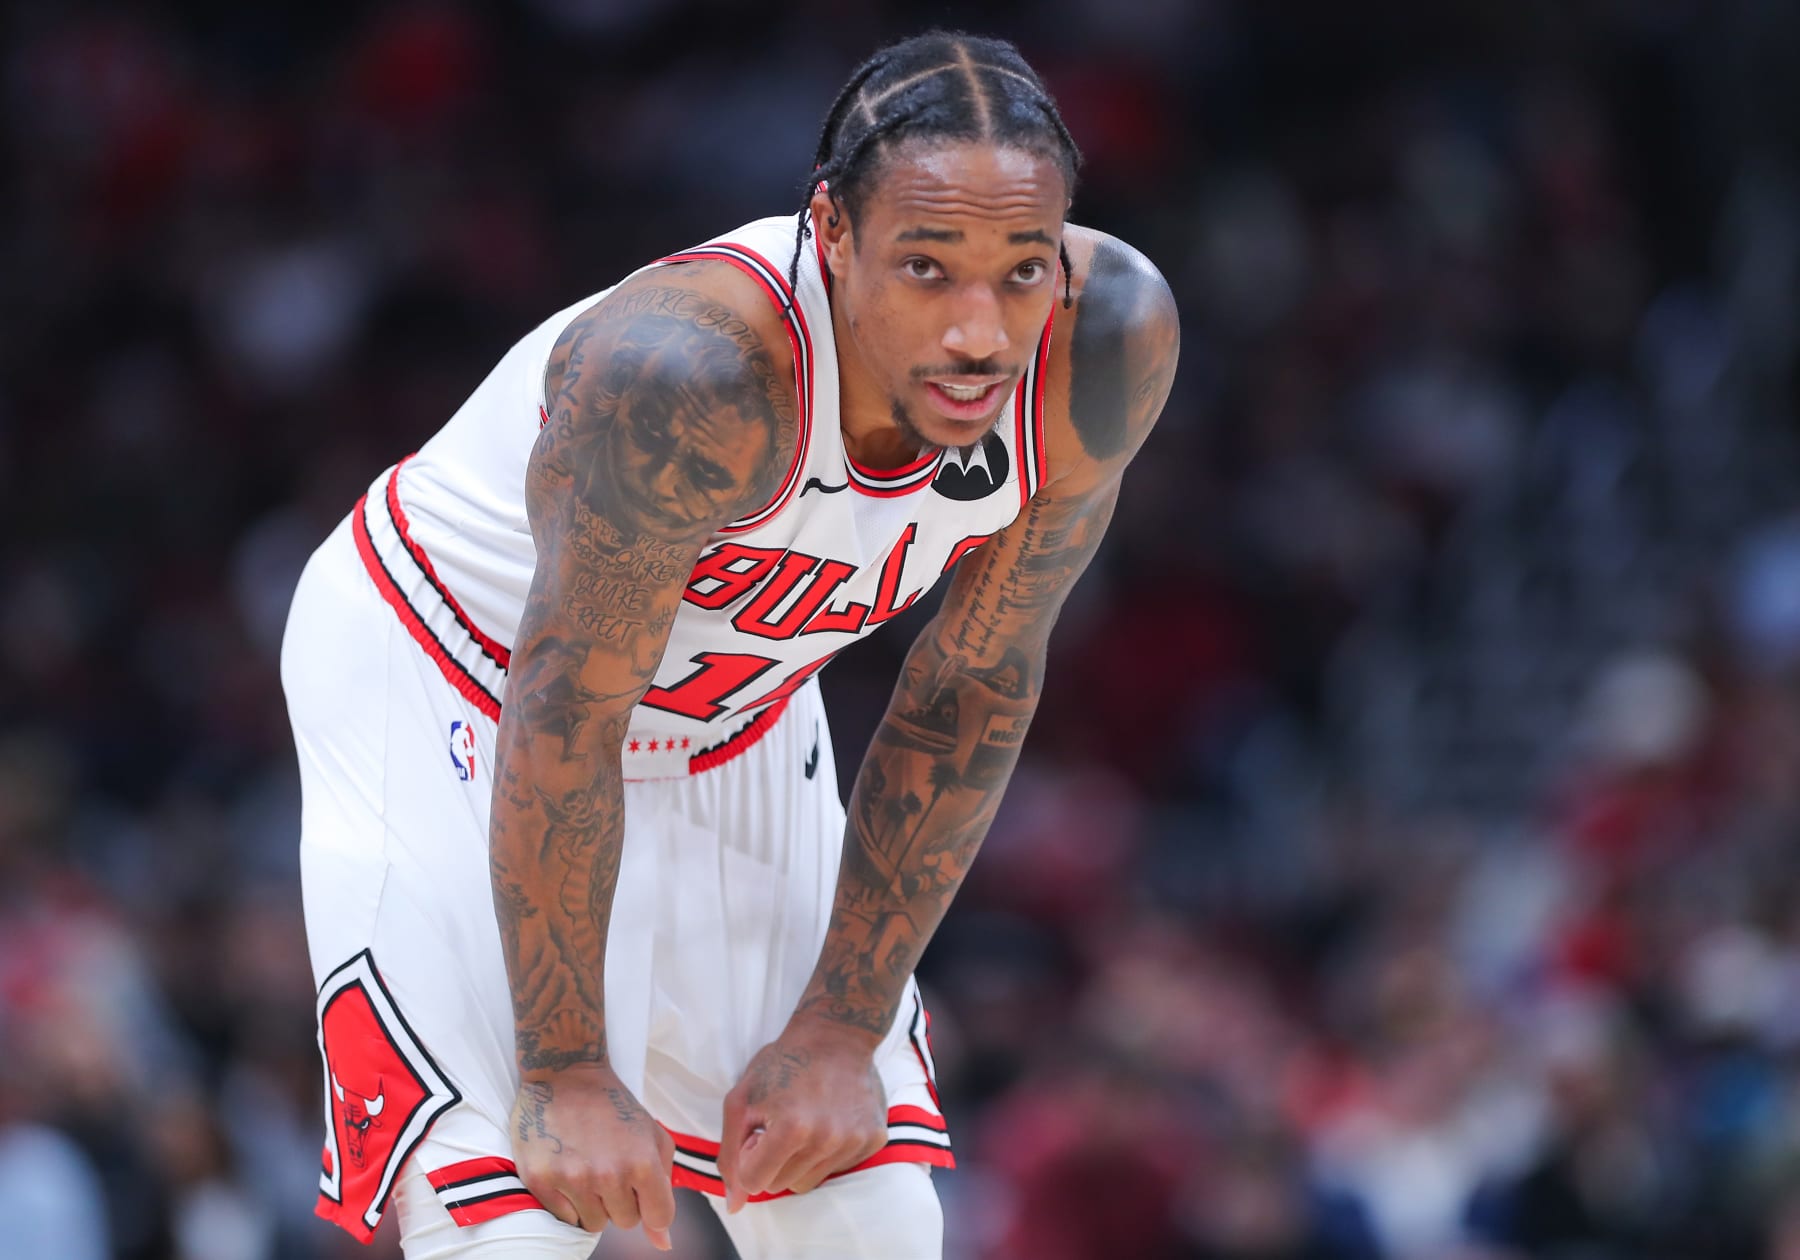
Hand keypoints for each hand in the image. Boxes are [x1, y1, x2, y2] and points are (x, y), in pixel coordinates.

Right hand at [509, 1065, 675, 1249]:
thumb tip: (664, 1243)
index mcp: (642, 1162)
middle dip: (622, 1200)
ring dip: (595, 1203)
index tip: (642, 1189)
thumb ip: (664, 1188)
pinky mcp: (541, 1181)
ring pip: (594, 1225)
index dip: (652, 1206)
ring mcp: (572, 1179)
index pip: (659, 1216)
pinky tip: (569, 1169)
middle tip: (610, 1168)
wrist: (566, 1074)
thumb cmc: (615, 1106)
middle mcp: (608, 1175)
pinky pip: (565, 1218)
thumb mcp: (652, 1135)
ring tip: (589, 1169)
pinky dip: (569, 1201)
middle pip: (626, 1221)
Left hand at [717, 1017, 887, 1211]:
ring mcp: (854, 1141)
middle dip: (773, 1160)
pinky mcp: (874, 1140)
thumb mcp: (742, 1100)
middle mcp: (828, 1140)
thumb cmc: (783, 1063)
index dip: (750, 1155)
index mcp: (792, 1129)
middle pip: (781, 1185)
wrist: (837, 1035)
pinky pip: (837, 1169)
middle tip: (781, 1122)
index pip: (755, 1181)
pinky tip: (829, 1120)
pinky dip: (827, 1153)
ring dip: (799, 1160)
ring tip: (805, 1122)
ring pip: (808, 1182)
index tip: (759, 1130)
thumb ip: (730, 1155)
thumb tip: (736, 1206)